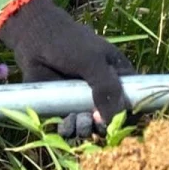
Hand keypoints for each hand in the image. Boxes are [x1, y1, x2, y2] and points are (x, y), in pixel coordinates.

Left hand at [0, 0, 134, 140]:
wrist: (36, 39)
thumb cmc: (69, 43)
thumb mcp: (93, 61)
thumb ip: (106, 88)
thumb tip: (111, 120)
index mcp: (118, 76)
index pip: (132, 100)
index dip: (129, 115)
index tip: (120, 123)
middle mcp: (103, 91)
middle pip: (111, 118)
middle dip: (104, 126)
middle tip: (94, 123)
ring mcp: (83, 100)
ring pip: (90, 124)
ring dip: (86, 129)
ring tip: (79, 122)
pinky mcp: (64, 107)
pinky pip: (70, 125)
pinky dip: (69, 130)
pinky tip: (65, 125)